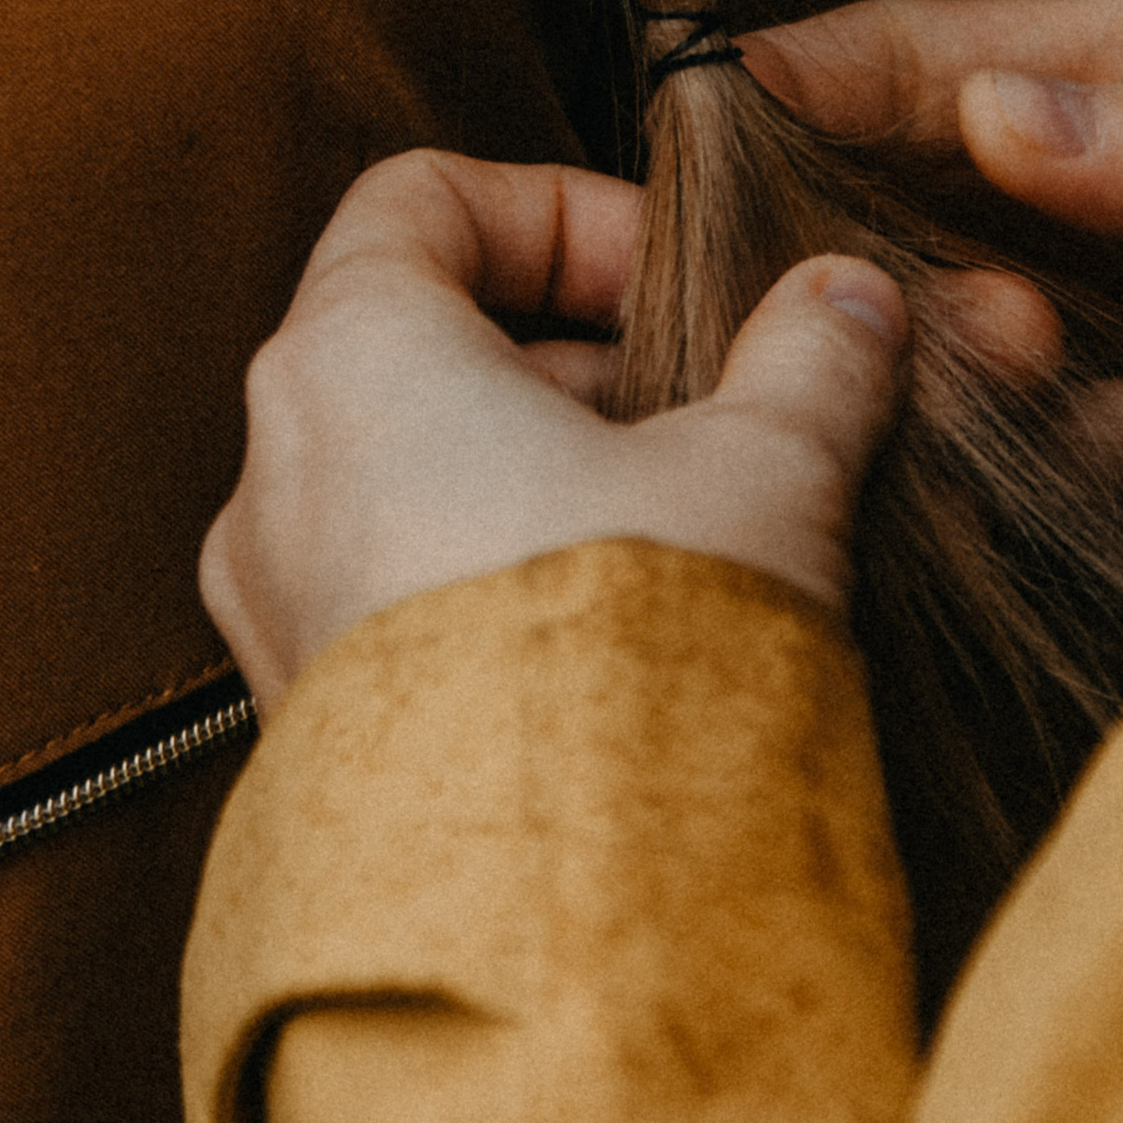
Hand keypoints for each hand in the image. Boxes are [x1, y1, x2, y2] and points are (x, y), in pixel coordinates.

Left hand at [201, 149, 908, 716]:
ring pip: (422, 479)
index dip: (564, 210)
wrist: (551, 923)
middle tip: (720, 413)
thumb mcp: (761, 473)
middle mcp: (277, 476)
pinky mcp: (313, 725)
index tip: (677, 275)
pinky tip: (640, 642)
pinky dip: (513, 580)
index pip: (422, 198)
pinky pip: (408, 599)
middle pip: (427, 343)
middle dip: (590, 363)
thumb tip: (845, 305)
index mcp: (350, 359)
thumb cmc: (626, 660)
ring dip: (562, 479)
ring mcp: (281, 610)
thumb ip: (809, 363)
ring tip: (699, 534)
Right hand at [745, 0, 1122, 486]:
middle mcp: (1099, 217)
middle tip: (1022, 327)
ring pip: (1005, 405)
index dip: (803, 82)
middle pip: (920, 256)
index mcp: (1116, 77)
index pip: (914, 66)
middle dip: (937, 306)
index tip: (703, 103)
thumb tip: (991, 116)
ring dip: (1072, 417)